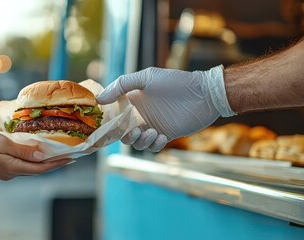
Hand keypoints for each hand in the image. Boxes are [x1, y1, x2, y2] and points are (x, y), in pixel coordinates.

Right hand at [0, 128, 70, 179]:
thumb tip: (43, 154)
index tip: (74, 157)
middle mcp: (10, 172)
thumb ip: (23, 149)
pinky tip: (32, 150)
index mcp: (12, 167)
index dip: (59, 163)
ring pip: (28, 166)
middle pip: (37, 168)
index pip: (42, 167)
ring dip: (42, 160)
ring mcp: (3, 171)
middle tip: (69, 153)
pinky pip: (19, 163)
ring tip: (55, 151)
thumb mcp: (0, 142)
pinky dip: (30, 157)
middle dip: (54, 162)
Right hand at [97, 66, 234, 151]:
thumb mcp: (146, 77)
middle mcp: (140, 114)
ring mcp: (152, 125)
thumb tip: (99, 99)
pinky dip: (154, 145)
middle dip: (124, 135)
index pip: (114, 113)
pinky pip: (153, 147)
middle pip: (122, 132)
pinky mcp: (165, 135)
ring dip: (140, 141)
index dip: (107, 121)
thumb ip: (122, 85)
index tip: (104, 125)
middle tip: (134, 131)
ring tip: (152, 132)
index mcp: (133, 100)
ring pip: (137, 142)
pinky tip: (161, 136)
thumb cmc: (175, 82)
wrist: (204, 94)